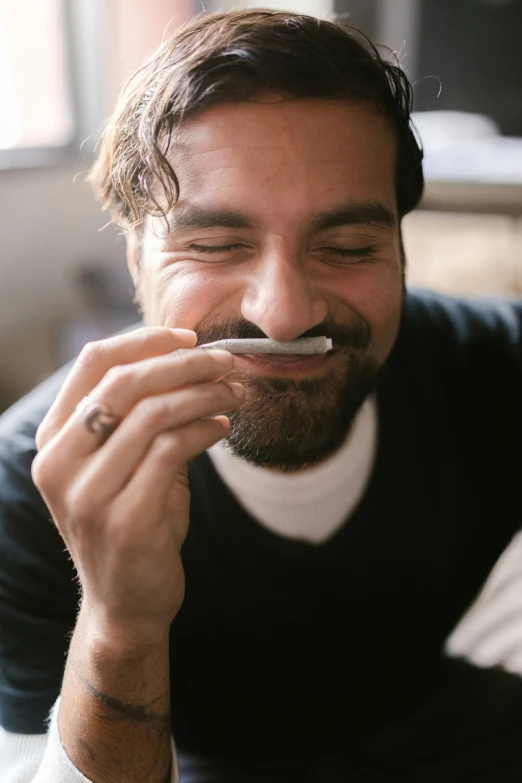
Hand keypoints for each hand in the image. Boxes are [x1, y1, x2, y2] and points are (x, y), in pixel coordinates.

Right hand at [32, 327, 244, 636]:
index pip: (92, 363)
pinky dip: (206, 429)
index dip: (145, 341)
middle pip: (125, 382)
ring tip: (234, 395)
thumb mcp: (124, 461)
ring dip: (205, 395)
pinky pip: (172, 450)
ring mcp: (87, 494)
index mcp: (54, 439)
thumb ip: (140, 413)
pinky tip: (224, 428)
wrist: (128, 600)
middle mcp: (59, 463)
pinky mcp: (124, 519)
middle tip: (227, 363)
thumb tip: (190, 356)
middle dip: (186, 364)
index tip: (191, 338)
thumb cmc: (133, 519)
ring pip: (153, 413)